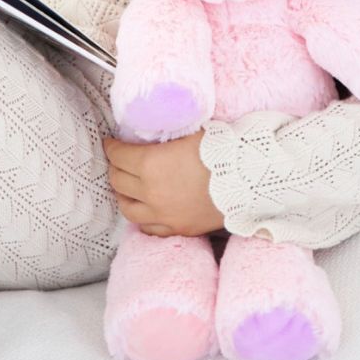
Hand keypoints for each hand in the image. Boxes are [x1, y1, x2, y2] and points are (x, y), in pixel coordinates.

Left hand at [103, 129, 224, 237]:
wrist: (248, 179)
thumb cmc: (221, 150)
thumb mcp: (189, 132)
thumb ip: (166, 135)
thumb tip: (152, 131)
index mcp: (150, 164)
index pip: (118, 155)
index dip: (112, 147)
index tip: (111, 143)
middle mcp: (151, 192)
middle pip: (118, 181)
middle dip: (115, 168)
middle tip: (118, 161)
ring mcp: (164, 214)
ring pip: (128, 208)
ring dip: (123, 195)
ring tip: (125, 188)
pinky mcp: (178, 228)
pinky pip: (149, 228)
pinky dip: (143, 218)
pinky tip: (145, 211)